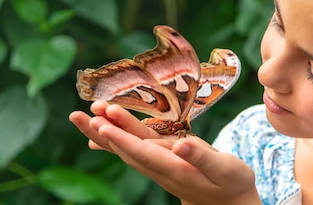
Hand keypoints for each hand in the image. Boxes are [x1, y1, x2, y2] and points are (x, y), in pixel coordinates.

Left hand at [69, 102, 261, 204]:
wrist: (228, 202)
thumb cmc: (232, 183)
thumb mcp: (225, 169)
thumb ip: (203, 157)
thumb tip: (180, 144)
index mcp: (176, 169)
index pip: (144, 153)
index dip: (122, 139)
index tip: (102, 125)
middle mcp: (161, 170)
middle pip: (127, 149)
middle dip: (103, 132)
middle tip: (80, 115)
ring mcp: (157, 168)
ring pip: (125, 149)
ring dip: (103, 133)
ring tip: (80, 117)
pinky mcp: (158, 163)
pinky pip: (132, 150)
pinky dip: (113, 140)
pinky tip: (96, 135)